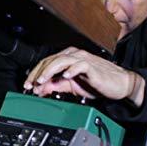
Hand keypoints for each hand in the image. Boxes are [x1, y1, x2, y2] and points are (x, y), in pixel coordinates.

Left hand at [23, 47, 144, 105]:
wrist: (118, 85)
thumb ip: (56, 85)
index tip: (28, 85)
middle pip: (50, 60)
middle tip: (31, 85)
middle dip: (38, 73)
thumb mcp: (71, 86)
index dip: (35, 73)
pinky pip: (79, 65)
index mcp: (67, 58)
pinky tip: (64, 77)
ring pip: (61, 60)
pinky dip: (70, 70)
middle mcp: (73, 56)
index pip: (46, 62)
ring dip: (49, 71)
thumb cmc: (96, 83)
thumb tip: (40, 89)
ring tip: (42, 81)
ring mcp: (82, 59)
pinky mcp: (92, 66)